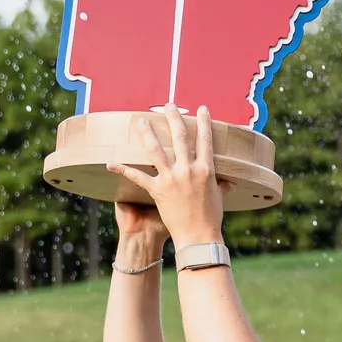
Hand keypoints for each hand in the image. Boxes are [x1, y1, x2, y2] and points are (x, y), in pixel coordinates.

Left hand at [106, 104, 230, 245]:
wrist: (198, 236)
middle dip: (173, 118)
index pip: (205, 139)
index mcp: (206, 169)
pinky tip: (110, 163)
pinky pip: (137, 177)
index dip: (203, 122)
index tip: (201, 109)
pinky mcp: (157, 190)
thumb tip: (231, 182)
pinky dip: (123, 170)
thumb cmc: (211, 218)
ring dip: (147, 134)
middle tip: (168, 105)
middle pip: (179, 137)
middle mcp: (188, 170)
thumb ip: (221, 185)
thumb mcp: (218, 197)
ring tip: (141, 122)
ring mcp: (171, 179)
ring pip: (156, 150)